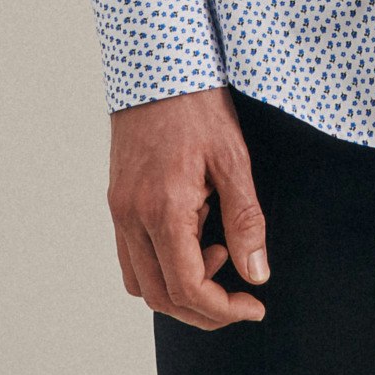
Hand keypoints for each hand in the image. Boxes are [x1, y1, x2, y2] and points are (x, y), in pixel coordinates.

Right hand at [107, 85, 269, 329]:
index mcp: (162, 209)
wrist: (158, 64)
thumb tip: (256, 274)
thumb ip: (246, 220)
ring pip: (140, 282)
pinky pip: (132, 255)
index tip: (253, 305)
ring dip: (179, 288)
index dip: (222, 309)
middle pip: (159, 297)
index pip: (187, 288)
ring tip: (217, 250)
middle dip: (202, 310)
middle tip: (240, 298)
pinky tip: (193, 236)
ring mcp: (119, 210)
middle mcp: (131, 217)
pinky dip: (161, 265)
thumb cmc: (198, 106)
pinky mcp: (117, 200)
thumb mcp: (233, 160)